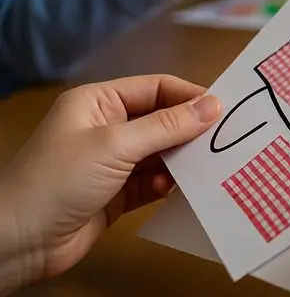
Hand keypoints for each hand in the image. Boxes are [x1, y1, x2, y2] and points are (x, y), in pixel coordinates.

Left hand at [0, 76, 220, 291]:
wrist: (17, 243)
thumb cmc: (59, 180)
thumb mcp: (116, 145)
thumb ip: (167, 125)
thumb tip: (215, 104)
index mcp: (98, 102)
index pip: (155, 88)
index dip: (189, 96)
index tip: (226, 110)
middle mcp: (106, 127)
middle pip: (161, 120)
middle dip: (190, 130)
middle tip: (225, 140)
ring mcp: (110, 162)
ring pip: (160, 153)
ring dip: (181, 161)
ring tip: (208, 167)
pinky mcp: (115, 194)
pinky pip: (152, 182)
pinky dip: (166, 185)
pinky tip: (176, 191)